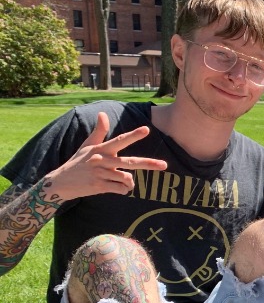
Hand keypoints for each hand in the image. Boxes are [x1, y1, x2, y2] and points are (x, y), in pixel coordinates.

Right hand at [44, 112, 167, 200]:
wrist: (60, 182)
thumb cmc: (78, 162)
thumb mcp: (87, 145)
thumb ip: (99, 131)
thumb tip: (102, 113)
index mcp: (101, 149)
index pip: (120, 140)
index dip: (133, 135)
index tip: (146, 129)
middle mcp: (102, 160)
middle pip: (129, 162)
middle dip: (148, 164)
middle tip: (165, 165)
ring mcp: (100, 174)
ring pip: (126, 178)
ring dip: (129, 182)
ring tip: (123, 182)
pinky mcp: (98, 186)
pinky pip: (120, 188)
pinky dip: (123, 190)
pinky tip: (118, 188)